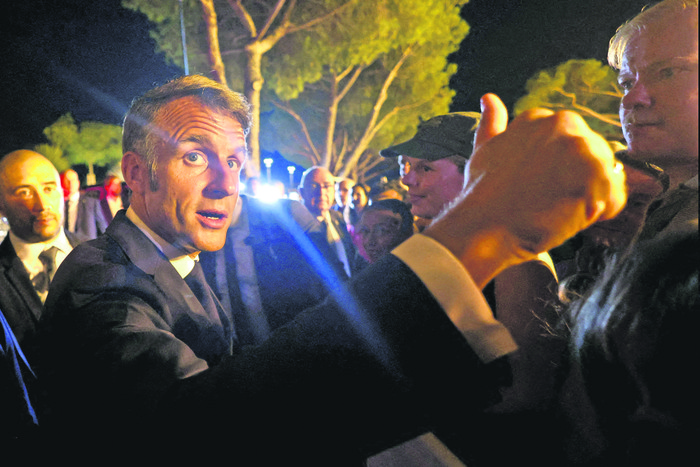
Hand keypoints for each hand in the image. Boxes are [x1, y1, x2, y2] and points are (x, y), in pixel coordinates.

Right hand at [425, 94, 626, 286]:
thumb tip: (489, 98)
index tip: (538, 187)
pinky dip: (599, 215)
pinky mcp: (596, 177)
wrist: (483, 226)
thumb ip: (492, 123)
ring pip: (607, 177)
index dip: (558, 172)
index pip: (571, 144)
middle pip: (594, 157)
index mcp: (542, 117)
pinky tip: (569, 219)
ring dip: (590, 199)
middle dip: (578, 182)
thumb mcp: (484, 150)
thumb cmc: (482, 194)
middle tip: (547, 203)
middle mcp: (565, 124)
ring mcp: (582, 149)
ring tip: (557, 212)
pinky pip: (615, 199)